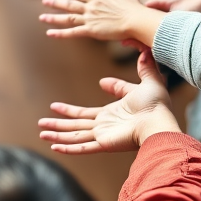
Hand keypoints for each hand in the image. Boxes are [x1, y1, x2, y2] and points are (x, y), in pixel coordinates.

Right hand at [38, 47, 179, 153]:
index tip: (56, 106)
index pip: (86, 113)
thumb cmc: (156, 105)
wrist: (159, 121)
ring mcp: (103, 135)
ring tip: (41, 133)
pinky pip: (82, 147)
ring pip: (74, 136)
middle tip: (42, 123)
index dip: (71, 111)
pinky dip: (68, 148)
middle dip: (58, 123)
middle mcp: (104, 126)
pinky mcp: (104, 143)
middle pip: (75, 125)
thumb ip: (144, 68)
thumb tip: (141, 52)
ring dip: (57, 134)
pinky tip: (54, 147)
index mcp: (110, 114)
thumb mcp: (149, 81)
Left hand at [41, 0, 163, 43]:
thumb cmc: (137, 9)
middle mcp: (94, 3)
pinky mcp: (90, 29)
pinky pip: (72, 31)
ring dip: (53, 15)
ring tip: (42, 15)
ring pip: (67, 15)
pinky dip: (60, 33)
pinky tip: (49, 33)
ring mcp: (90, 16)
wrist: (135, 20)